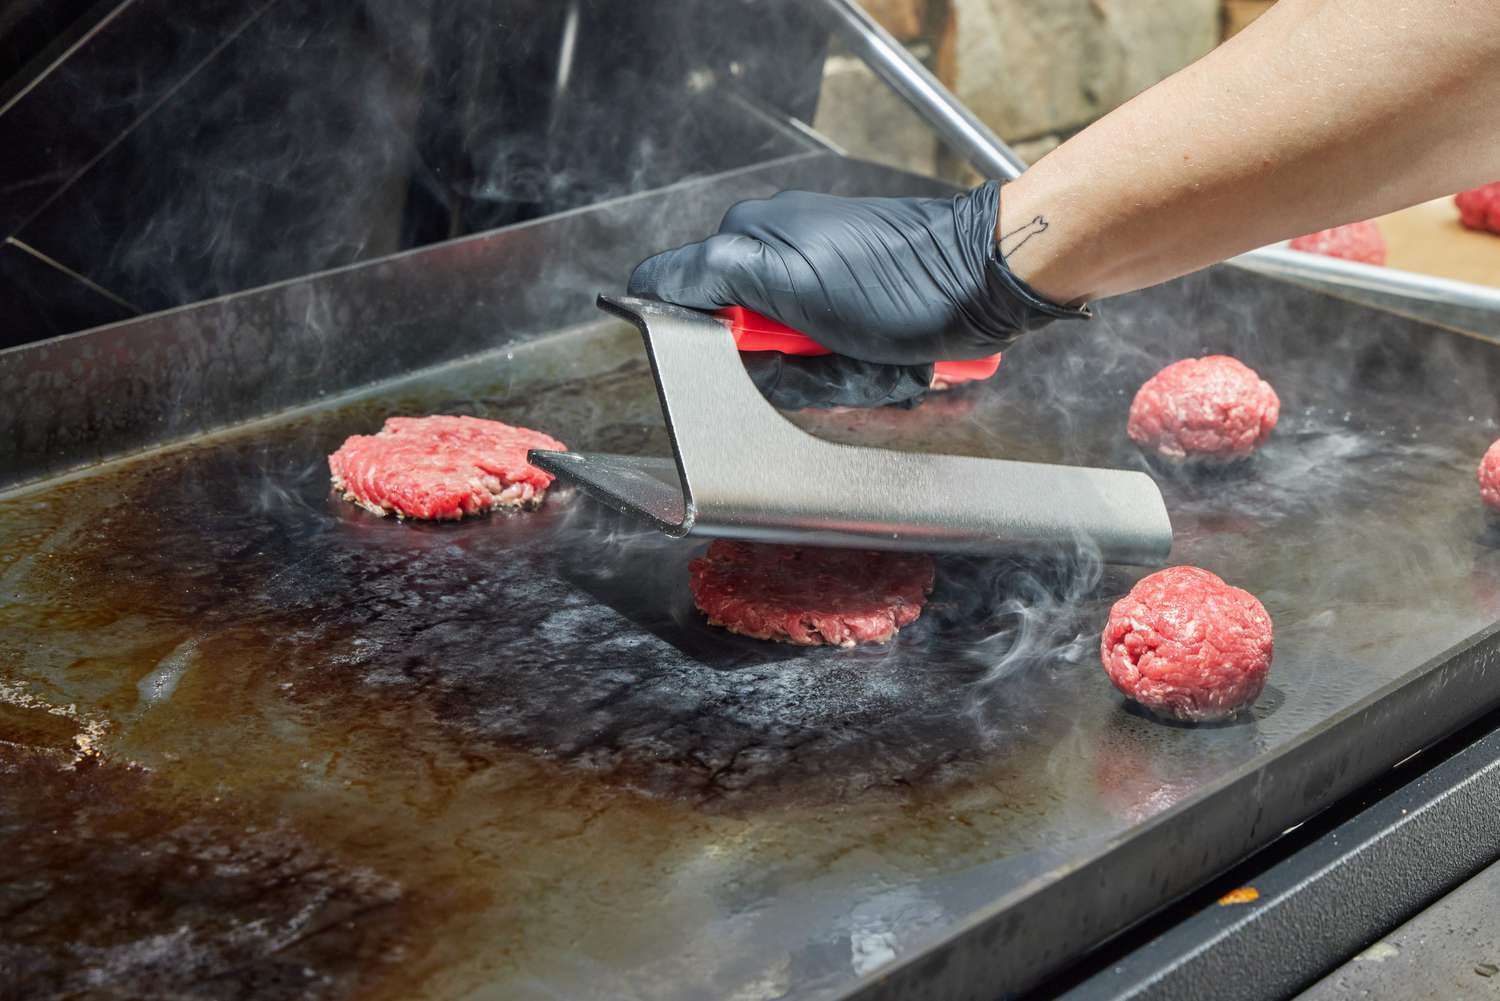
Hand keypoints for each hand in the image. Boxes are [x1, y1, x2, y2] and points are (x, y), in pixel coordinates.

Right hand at [627, 180, 1087, 407]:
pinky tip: (881, 356)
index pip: (682, 297)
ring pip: (788, 355)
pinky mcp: (849, 296)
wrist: (980, 279)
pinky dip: (853, 366)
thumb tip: (644, 286)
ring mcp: (813, 271)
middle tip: (825, 356)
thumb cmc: (895, 284)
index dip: (707, 341)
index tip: (751, 350)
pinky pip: (828, 353)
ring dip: (824, 371)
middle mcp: (773, 248)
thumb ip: (707, 277)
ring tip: (864, 356)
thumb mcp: (787, 282)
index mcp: (746, 238)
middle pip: (741, 341)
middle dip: (785, 366)